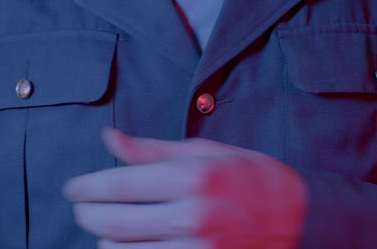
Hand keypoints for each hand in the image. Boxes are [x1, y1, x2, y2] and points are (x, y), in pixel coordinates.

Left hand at [63, 128, 306, 248]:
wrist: (302, 221)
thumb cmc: (253, 180)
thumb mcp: (207, 153)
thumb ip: (152, 150)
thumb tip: (109, 139)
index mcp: (193, 178)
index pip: (119, 184)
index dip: (86, 186)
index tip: (73, 188)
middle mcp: (193, 216)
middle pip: (111, 221)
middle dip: (86, 213)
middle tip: (83, 206)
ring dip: (106, 239)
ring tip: (113, 227)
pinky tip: (131, 245)